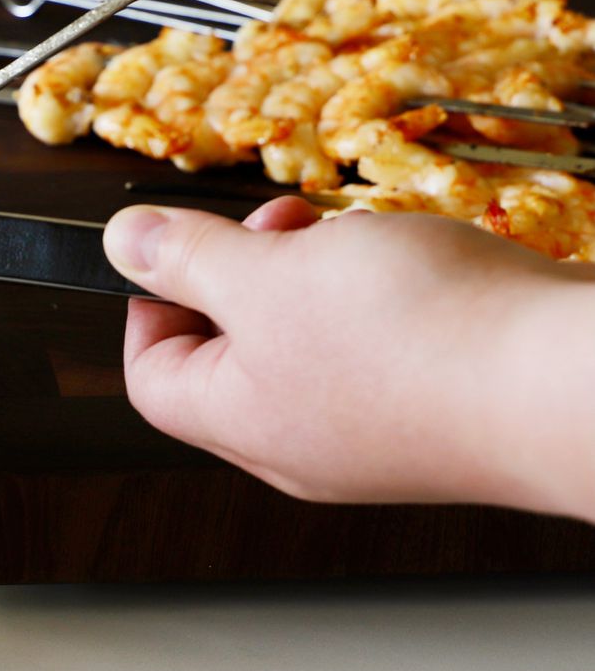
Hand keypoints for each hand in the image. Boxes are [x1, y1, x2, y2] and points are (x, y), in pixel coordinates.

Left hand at [103, 197, 594, 520]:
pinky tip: (413, 266)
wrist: (568, 382)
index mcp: (240, 422)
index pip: (152, 374)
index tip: (180, 250)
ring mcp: (374, 433)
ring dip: (318, 275)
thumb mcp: (264, 275)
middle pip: (232, 352)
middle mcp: (302, 442)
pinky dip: (380, 296)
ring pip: (309, 340)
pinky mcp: (437, 412)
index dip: (150, 303)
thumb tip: (120, 246)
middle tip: (281, 228)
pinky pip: (378, 348)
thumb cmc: (414, 338)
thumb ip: (186, 257)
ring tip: (355, 242)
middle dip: (246, 272)